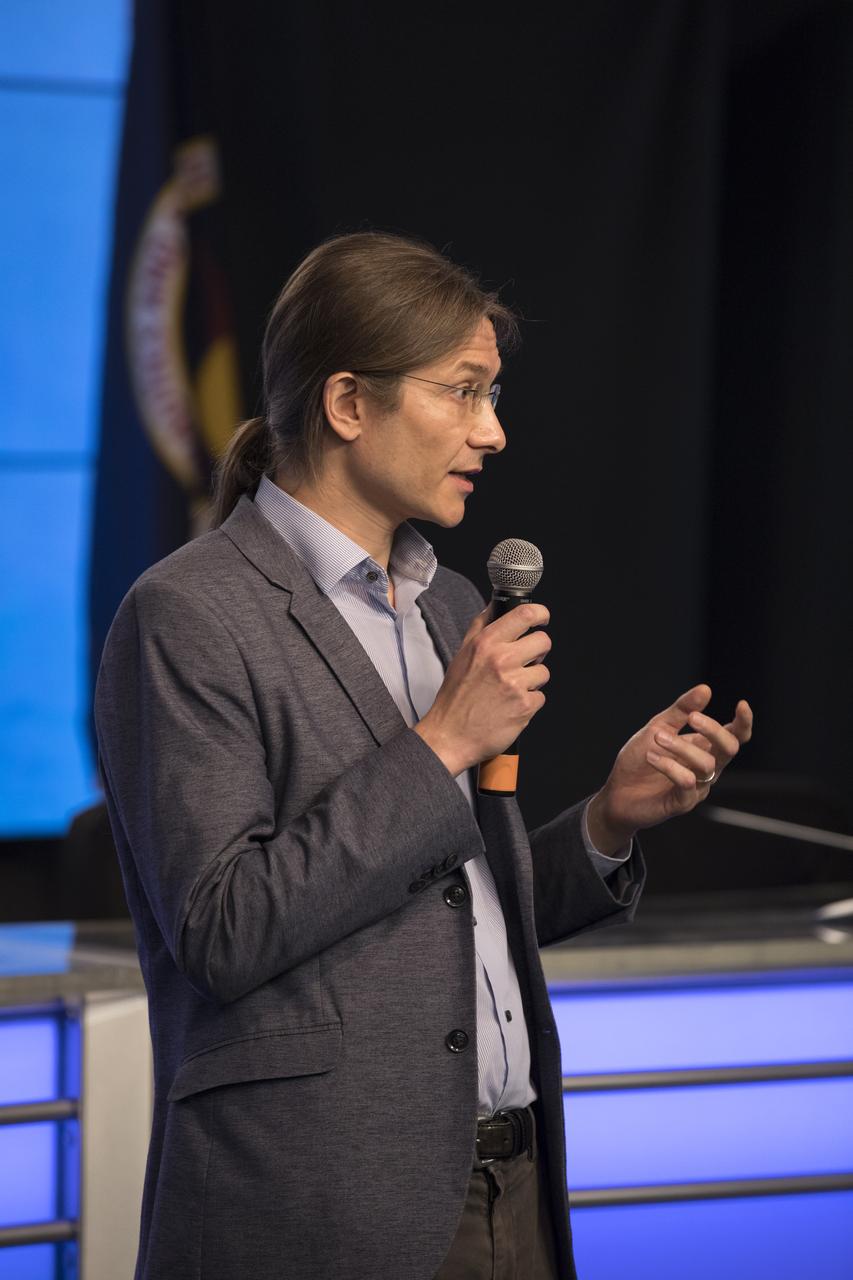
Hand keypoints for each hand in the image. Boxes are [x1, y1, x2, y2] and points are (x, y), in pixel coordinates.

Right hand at [414, 603, 551, 775]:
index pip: (525, 614)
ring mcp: (515, 683)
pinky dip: (529, 702)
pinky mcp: (525, 706)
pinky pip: (541, 696)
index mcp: (486, 643)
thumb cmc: (456, 696)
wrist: (450, 735)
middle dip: (538, 651)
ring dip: (532, 680)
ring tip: (511, 689)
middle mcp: (501, 660)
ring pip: (544, 672)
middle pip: (543, 642)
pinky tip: (511, 705)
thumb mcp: (462, 654)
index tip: (542, 618)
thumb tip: (495, 606)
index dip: (541, 613)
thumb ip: (481, 627)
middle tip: (524, 662)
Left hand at [586, 684, 753, 855]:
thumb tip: (706, 689)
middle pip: (729, 749)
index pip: (734, 737)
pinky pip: (687, 783)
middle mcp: (706, 769)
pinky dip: (670, 767)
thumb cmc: (640, 759)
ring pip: (707, 765)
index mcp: (704, 748)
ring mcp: (697, 788)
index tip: (742, 704)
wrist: (616, 792)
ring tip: (657, 737)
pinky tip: (652, 757)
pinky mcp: (682, 803)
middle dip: (714, 730)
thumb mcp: (658, 727)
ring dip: (682, 746)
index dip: (743, 723)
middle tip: (692, 717)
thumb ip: (681, 710)